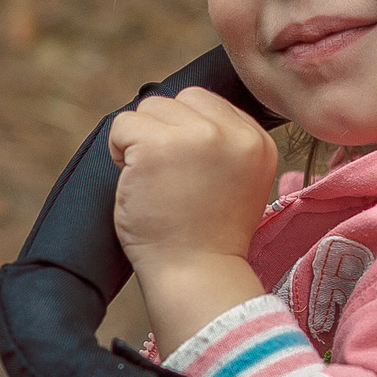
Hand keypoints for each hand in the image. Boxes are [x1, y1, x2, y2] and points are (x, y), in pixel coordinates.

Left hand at [109, 88, 277, 351]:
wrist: (197, 275)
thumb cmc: (207, 236)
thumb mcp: (238, 180)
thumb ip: (223, 143)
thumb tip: (181, 108)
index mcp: (258, 141)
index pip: (207, 104)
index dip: (185, 133)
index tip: (187, 175)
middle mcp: (233, 133)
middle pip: (179, 101)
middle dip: (162, 132)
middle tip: (166, 179)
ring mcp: (196, 136)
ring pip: (149, 108)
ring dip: (139, 140)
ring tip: (152, 182)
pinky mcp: (157, 146)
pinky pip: (122, 125)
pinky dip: (118, 150)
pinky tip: (134, 183)